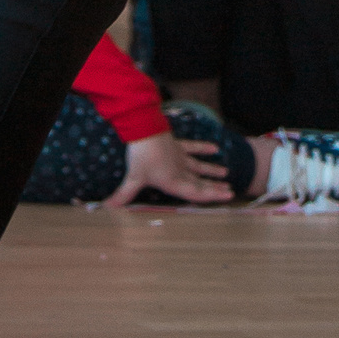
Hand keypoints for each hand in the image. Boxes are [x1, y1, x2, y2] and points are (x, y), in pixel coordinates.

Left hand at [107, 122, 237, 208]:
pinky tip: (214, 147)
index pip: (196, 192)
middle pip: (201, 181)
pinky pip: (193, 147)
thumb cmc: (141, 155)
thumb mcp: (133, 177)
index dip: (212, 196)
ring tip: (226, 173)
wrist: (144, 128)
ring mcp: (180, 156)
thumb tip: (108, 209)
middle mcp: (180, 170)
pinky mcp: (177, 144)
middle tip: (231, 191)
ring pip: (200, 166)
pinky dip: (203, 148)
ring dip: (212, 170)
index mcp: (173, 181)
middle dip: (215, 187)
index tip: (228, 196)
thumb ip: (123, 195)